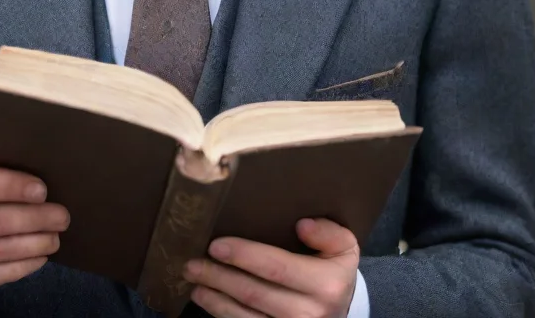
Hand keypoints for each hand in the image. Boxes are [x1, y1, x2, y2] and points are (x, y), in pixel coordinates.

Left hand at [183, 218, 358, 317]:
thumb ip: (328, 233)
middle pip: (253, 292)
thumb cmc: (333, 271)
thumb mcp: (343, 248)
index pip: (277, 267)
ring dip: (213, 296)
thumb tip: (302, 225)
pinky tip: (205, 297)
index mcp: (326, 284)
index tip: (216, 245)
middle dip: (218, 276)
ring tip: (192, 278)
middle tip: (191, 261)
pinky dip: (221, 312)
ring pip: (244, 314)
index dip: (244, 256)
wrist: (341, 312)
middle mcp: (310, 313)